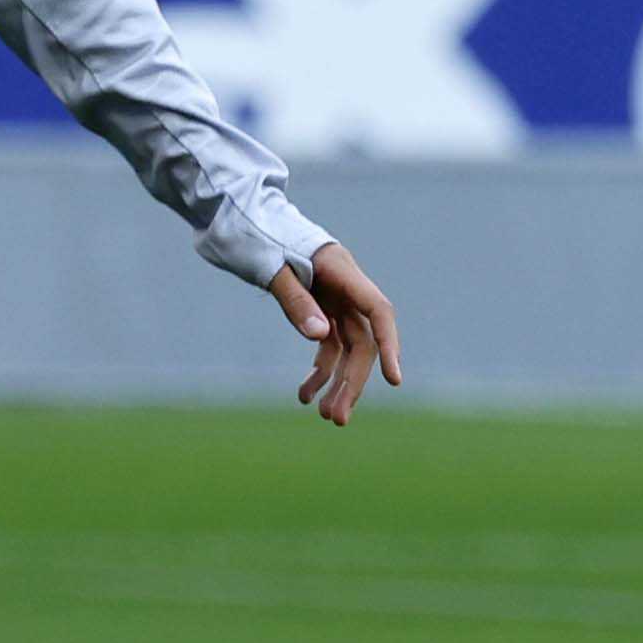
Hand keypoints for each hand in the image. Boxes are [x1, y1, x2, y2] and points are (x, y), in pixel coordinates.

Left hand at [271, 241, 401, 427]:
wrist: (248, 222)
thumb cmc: (260, 237)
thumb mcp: (272, 266)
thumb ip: (295, 299)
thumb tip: (320, 335)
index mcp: (342, 271)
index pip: (378, 312)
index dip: (390, 345)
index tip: (394, 380)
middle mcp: (347, 289)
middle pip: (362, 341)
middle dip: (352, 382)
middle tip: (337, 420)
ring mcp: (336, 301)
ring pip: (347, 350)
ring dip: (337, 384)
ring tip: (324, 416)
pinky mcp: (322, 311)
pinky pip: (327, 347)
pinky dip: (318, 371)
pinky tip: (304, 396)